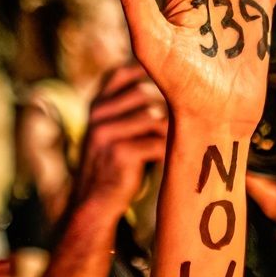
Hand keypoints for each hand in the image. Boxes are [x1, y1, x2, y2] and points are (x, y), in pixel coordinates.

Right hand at [71, 64, 167, 215]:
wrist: (94, 202)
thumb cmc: (115, 162)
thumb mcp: (113, 129)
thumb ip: (131, 107)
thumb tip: (173, 84)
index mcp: (97, 105)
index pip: (123, 74)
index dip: (148, 74)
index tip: (169, 85)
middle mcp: (97, 115)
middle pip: (144, 92)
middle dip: (165, 105)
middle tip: (181, 121)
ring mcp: (105, 133)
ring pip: (153, 117)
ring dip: (168, 131)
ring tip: (172, 144)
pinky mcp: (119, 153)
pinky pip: (157, 142)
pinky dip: (166, 152)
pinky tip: (165, 160)